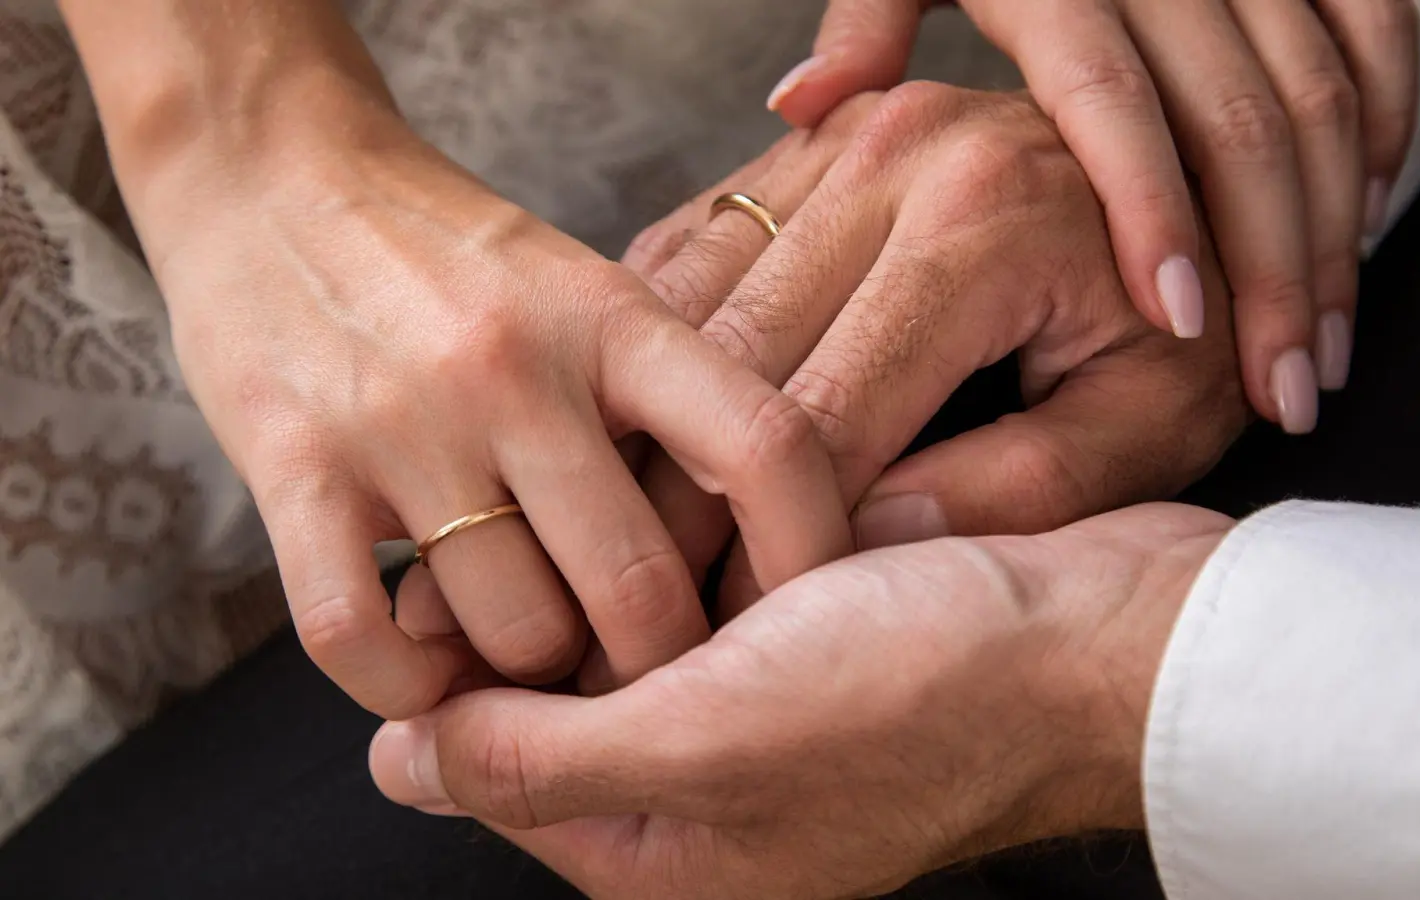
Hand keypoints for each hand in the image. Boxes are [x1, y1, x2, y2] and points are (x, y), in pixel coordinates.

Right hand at [131, 86, 850, 716]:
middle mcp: (516, 371)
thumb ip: (664, 402)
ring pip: (513, 632)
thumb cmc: (452, 258)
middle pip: (638, 587)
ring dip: (530, 674)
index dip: (810, 550)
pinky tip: (423, 667)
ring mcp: (402, 424)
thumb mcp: (583, 292)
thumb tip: (759, 543)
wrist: (269, 176)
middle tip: (644, 673)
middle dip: (656, 665)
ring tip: (521, 647)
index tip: (807, 614)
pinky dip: (406, 688)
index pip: (763, 446)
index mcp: (614, 319)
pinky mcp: (292, 469)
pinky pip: (360, 639)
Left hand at [368, 503, 1234, 899]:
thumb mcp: (715, 742)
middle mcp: (708, 800)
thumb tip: (398, 767)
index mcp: (668, 856)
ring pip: (634, 635)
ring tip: (604, 476)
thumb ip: (549, 761)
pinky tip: (683, 472)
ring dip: (617, 565)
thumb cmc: (935, 696)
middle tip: (533, 504)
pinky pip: (713, 596)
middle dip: (546, 610)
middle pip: (562, 702)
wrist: (1108, 634)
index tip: (458, 568)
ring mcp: (765, 723)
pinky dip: (692, 542)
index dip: (462, 674)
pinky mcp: (815, 650)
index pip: (498, 771)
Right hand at [620, 87, 1246, 626]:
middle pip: (730, 357)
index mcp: (984, 223)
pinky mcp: (812, 138)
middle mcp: (894, 155)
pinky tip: (659, 421)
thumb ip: (1019, 491)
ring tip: (640, 525)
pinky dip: (665, 342)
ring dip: (653, 419)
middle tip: (662, 600)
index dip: (772, 540)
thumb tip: (862, 542)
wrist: (1206, 183)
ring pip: (685, 299)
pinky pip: (694, 246)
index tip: (742, 632)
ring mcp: (843, 133)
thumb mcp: (1149, 424)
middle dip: (686, 493)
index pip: (825, 415)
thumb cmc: (1188, 324)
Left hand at [771, 0, 1419, 430]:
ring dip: (1335, 226)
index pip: (1110, 98)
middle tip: (1283, 393)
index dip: (1152, 212)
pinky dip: (1386, 122)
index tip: (1180, 325)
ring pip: (1318, 90)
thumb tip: (800, 108)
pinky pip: (1375, 27)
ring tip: (1321, 350)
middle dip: (1274, 265)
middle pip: (1237, 119)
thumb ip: (869, 21)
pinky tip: (1370, 218)